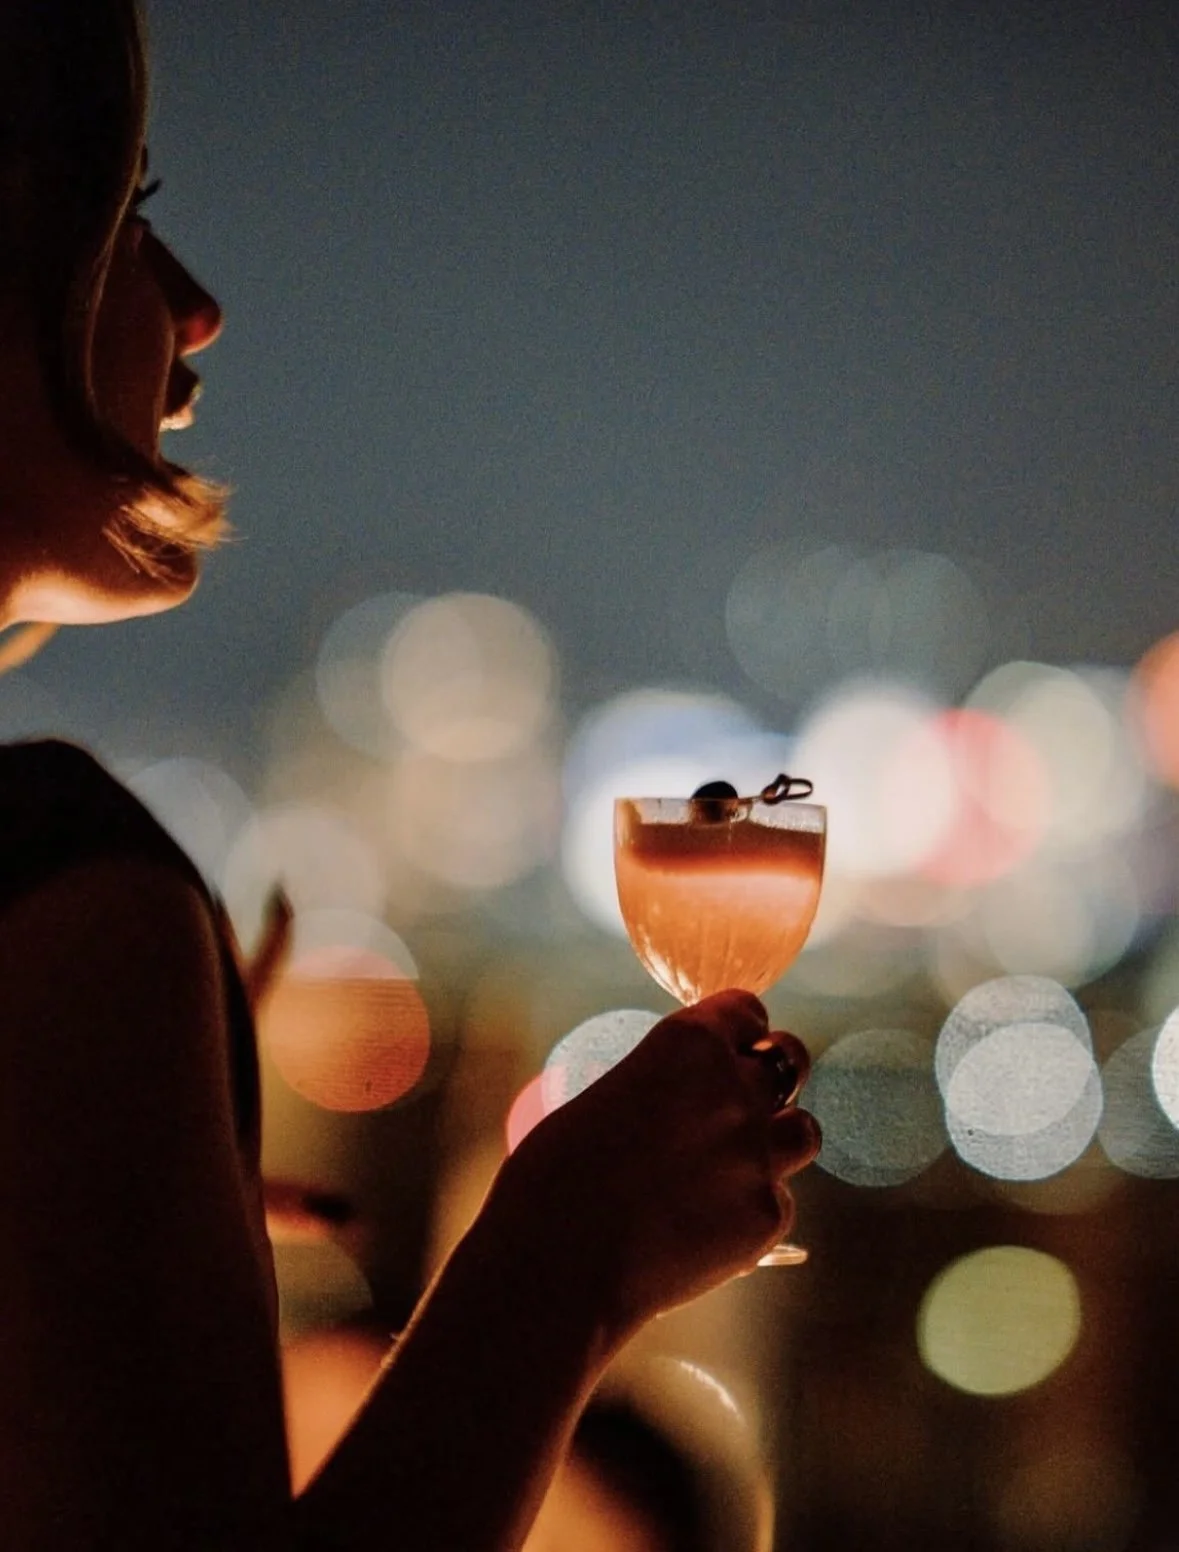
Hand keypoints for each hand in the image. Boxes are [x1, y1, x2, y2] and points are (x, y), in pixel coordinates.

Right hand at [493, 990, 820, 1343]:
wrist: (557, 1266)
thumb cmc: (555, 1179)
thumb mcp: (606, 1099)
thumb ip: (662, 1087)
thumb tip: (678, 1101)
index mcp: (687, 1044)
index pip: (747, 1011)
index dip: (740, 1031)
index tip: (733, 1047)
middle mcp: (734, 1088)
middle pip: (788, 1062)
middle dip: (769, 1078)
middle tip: (745, 1103)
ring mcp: (757, 1153)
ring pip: (803, 1131)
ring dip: (777, 1140)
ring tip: (736, 1165)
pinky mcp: (766, 1215)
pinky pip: (778, 1201)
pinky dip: (752, 1209)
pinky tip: (707, 1225)